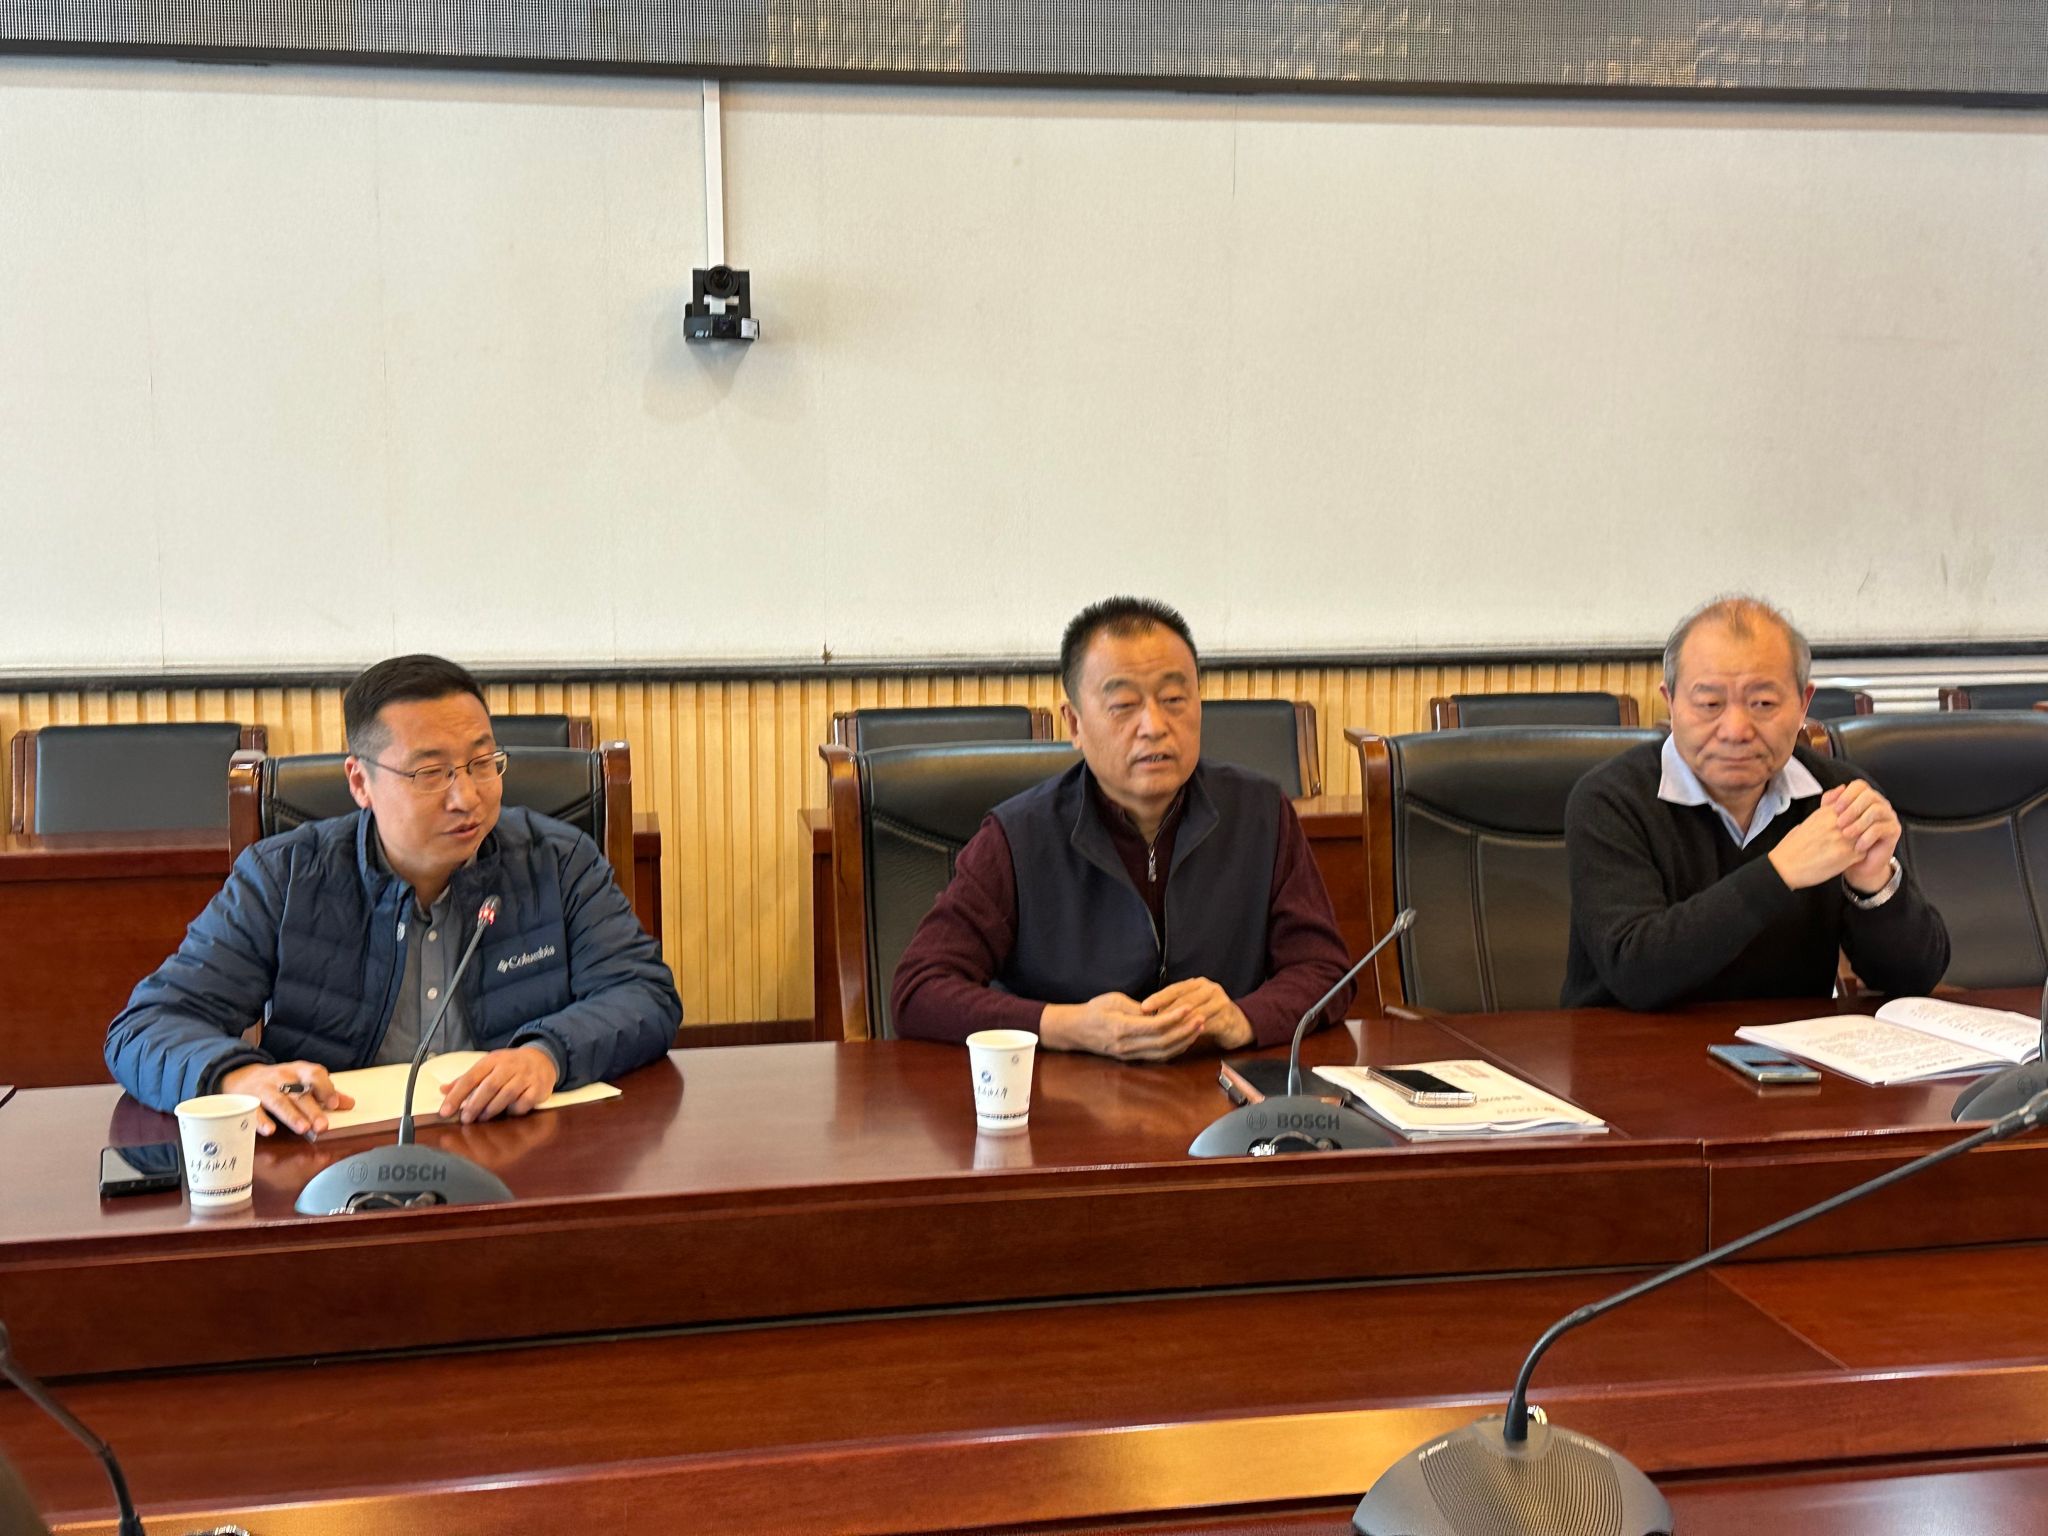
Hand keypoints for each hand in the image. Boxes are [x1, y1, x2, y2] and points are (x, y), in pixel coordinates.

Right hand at [220, 1061, 354, 1135]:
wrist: (241, 1076)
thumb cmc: (280, 1082)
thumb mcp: (302, 1081)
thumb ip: (325, 1092)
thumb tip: (349, 1104)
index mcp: (299, 1071)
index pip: (314, 1074)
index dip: (325, 1088)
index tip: (334, 1103)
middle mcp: (282, 1078)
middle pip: (299, 1093)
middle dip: (312, 1110)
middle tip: (323, 1126)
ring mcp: (264, 1089)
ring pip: (279, 1101)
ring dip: (291, 1115)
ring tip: (303, 1128)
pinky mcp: (247, 1101)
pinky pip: (253, 1111)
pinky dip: (260, 1121)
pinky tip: (269, 1130)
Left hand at [436, 1046, 560, 1123]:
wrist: (541, 1059)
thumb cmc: (509, 1066)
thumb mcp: (487, 1066)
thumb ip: (466, 1079)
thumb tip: (443, 1090)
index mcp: (492, 1060)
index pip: (471, 1077)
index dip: (456, 1095)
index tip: (445, 1111)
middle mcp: (509, 1066)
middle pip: (489, 1086)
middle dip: (475, 1105)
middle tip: (465, 1119)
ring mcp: (525, 1076)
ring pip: (507, 1094)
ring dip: (492, 1109)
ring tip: (483, 1118)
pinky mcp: (538, 1087)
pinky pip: (525, 1101)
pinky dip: (515, 1110)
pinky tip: (508, 1113)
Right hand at [1039, 992, 1202, 1061]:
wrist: (1075, 1030)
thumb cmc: (1093, 1011)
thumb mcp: (1113, 1001)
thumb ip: (1137, 1008)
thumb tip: (1160, 1011)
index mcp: (1121, 1028)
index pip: (1154, 1026)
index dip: (1174, 1018)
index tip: (1189, 1007)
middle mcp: (1126, 1045)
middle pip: (1163, 1042)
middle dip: (1185, 1031)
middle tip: (1201, 1018)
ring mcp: (1129, 1054)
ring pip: (1163, 1052)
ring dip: (1183, 1041)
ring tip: (1198, 1027)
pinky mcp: (1131, 1058)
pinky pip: (1157, 1056)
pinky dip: (1174, 1049)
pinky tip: (1185, 1039)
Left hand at [1139, 976, 1252, 1051]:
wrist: (1240, 1025)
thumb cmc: (1210, 1015)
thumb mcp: (1194, 1005)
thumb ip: (1175, 1004)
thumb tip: (1147, 1012)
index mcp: (1198, 984)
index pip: (1175, 989)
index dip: (1158, 998)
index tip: (1143, 1007)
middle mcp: (1210, 989)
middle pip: (1184, 1000)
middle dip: (1165, 1011)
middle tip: (1149, 1022)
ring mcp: (1220, 1003)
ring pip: (1194, 1013)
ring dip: (1177, 1023)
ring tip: (1161, 1031)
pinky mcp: (1226, 1019)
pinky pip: (1206, 1026)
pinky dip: (1192, 1032)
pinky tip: (1181, 1039)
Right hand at [1766, 796, 1863, 890]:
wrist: (1786, 867)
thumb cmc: (1794, 845)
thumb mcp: (1810, 818)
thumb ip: (1829, 805)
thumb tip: (1842, 789)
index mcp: (1827, 813)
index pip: (1856, 805)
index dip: (1857, 814)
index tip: (1853, 822)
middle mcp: (1837, 824)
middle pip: (1863, 819)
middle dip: (1862, 826)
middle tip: (1856, 836)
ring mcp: (1844, 839)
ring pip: (1866, 835)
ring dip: (1863, 840)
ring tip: (1852, 847)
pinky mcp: (1848, 856)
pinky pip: (1864, 852)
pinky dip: (1860, 854)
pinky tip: (1849, 858)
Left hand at [1827, 780, 1903, 892]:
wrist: (1857, 864)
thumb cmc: (1844, 841)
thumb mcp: (1832, 821)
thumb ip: (1831, 803)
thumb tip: (1838, 788)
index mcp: (1864, 798)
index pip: (1859, 785)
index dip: (1847, 795)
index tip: (1835, 809)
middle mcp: (1879, 803)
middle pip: (1869, 795)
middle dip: (1852, 809)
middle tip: (1839, 823)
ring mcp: (1888, 816)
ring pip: (1876, 810)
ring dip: (1859, 823)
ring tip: (1847, 835)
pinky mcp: (1894, 830)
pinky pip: (1881, 828)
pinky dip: (1867, 837)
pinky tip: (1857, 846)